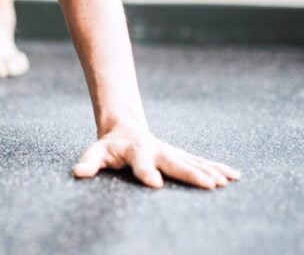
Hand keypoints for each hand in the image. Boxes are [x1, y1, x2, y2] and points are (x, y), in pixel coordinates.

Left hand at [72, 125, 240, 189]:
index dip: (145, 172)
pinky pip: (201, 161)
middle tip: (208, 184)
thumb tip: (78, 173)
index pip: (139, 162)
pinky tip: (234, 176)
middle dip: (191, 172)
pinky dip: (217, 168)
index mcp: (134, 151)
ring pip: (191, 161)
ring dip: (208, 171)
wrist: (125, 127)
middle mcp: (156, 149)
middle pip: (174, 161)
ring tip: (224, 182)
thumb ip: (89, 162)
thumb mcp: (97, 152)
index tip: (154, 184)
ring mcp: (170, 151)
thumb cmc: (110, 146)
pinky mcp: (180, 155)